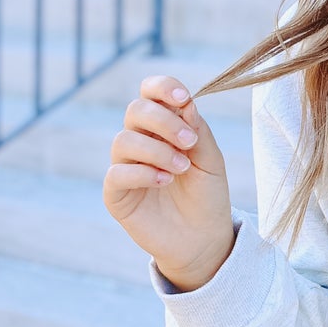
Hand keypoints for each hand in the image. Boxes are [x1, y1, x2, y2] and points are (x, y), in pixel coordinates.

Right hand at [102, 72, 235, 290]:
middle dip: (163, 121)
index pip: (150, 93)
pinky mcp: (116, 194)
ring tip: (181, 168)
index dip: (162, 88)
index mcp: (162, 127)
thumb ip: (198, 131)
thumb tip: (186, 103)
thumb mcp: (211, 161)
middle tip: (189, 142)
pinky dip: (142, 173)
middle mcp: (139, 141)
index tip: (184, 98)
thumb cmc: (207, 195)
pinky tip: (165, 181)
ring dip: (156, 150)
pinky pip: (117, 173)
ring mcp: (124, 167)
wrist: (203, 239)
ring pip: (123, 140)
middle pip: (135, 110)